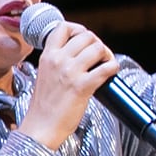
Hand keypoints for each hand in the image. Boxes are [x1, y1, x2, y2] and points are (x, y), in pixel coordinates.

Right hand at [19, 21, 118, 150]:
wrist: (41, 128)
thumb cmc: (43, 107)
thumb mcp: (44, 76)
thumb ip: (57, 62)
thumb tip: (78, 55)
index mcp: (47, 57)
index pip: (62, 27)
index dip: (78, 29)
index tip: (83, 38)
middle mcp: (58, 60)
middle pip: (86, 35)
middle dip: (97, 43)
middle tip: (99, 55)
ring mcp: (70, 72)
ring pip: (97, 47)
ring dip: (106, 54)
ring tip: (105, 64)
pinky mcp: (83, 86)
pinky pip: (107, 67)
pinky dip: (113, 67)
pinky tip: (111, 73)